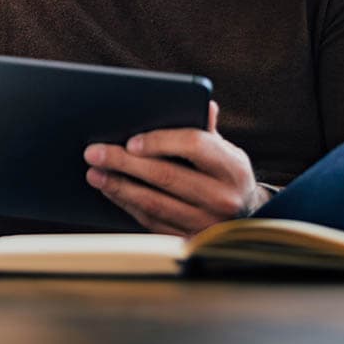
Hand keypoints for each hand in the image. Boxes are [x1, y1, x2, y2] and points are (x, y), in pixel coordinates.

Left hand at [84, 102, 270, 235]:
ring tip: (94, 174)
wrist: (249, 220)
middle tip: (94, 152)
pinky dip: (129, 205)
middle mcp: (222, 197)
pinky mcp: (190, 241)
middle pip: (166, 176)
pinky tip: (112, 192)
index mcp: (231, 166)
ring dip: (119, 187)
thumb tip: (203, 102)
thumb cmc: (226, 174)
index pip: (193, 144)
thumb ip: (207, 128)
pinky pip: (153, 223)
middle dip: (124, 163)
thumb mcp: (226, 150)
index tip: (131, 141)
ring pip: (155, 203)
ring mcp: (206, 223)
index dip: (160, 141)